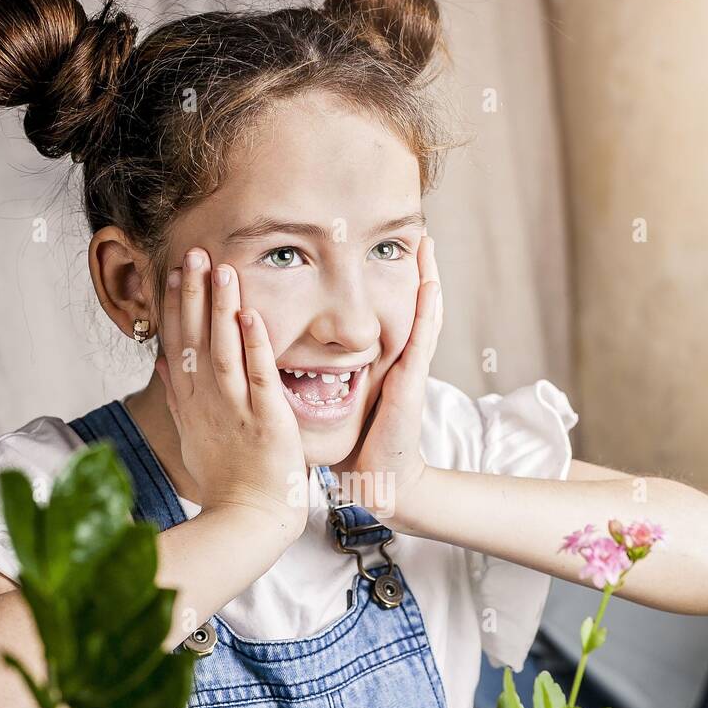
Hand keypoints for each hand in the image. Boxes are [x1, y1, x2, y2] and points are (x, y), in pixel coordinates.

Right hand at [155, 248, 308, 540]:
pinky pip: (258, 376)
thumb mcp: (191, 437)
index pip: (178, 344)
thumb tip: (161, 365)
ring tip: (221, 269)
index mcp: (191, 404)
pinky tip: (252, 315)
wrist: (248, 520)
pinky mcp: (265, 420)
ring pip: (223, 350)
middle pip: (195, 339)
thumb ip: (178, 398)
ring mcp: (235, 410)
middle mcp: (208, 402)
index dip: (176, 306)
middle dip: (193, 294)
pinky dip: (254, 346)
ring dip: (221, 308)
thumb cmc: (226, 483)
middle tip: (192, 253)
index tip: (174, 272)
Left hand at [343, 234, 441, 524]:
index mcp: (377, 361)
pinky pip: (421, 339)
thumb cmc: (350, 442)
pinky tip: (429, 284)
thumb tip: (279, 355)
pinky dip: (427, 310)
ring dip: (426, 277)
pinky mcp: (410, 381)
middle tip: (416, 232)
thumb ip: (314, 374)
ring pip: (420, 313)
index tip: (374, 246)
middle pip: (405, 304)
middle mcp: (394, 359)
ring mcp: (406, 368)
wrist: (372, 475)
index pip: (380, 312)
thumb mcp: (329, 397)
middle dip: (412, 269)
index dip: (380, 281)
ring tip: (426, 243)